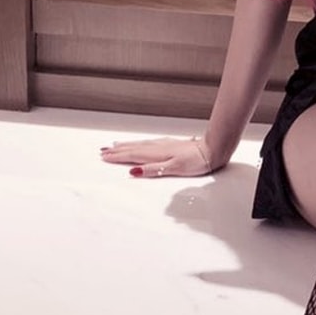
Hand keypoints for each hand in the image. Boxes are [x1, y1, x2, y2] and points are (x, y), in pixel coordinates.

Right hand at [99, 136, 215, 177]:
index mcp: (156, 154)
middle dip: (117, 150)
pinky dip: (139, 143)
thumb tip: (133, 172)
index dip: (117, 157)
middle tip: (103, 151)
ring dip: (126, 145)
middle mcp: (158, 147)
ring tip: (115, 145)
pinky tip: (139, 143)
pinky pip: (148, 143)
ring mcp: (164, 144)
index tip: (104, 156)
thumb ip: (153, 170)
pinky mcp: (170, 144)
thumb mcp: (174, 168)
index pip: (132, 155)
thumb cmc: (196, 161)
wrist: (212, 150)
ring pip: (139, 144)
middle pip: (133, 148)